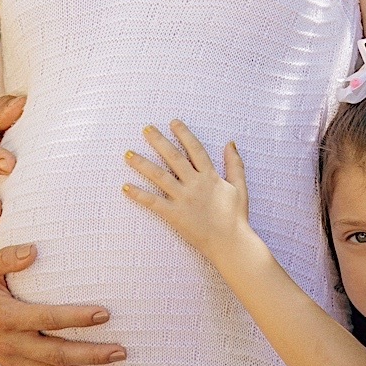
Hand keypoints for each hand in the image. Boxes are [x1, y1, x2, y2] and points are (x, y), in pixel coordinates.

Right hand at [0, 244, 125, 365]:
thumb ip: (8, 256)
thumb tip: (34, 250)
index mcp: (7, 316)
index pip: (47, 319)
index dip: (75, 318)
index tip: (104, 314)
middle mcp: (11, 344)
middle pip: (56, 355)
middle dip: (90, 356)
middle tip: (121, 351)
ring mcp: (14, 362)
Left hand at [123, 121, 248, 261]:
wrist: (231, 243)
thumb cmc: (236, 217)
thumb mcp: (239, 187)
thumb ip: (235, 164)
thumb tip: (230, 142)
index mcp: (210, 176)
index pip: (195, 149)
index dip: (184, 134)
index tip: (173, 122)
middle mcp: (194, 184)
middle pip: (174, 158)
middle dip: (159, 141)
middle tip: (146, 128)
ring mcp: (183, 199)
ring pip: (160, 177)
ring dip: (143, 164)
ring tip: (128, 154)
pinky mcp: (174, 215)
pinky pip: (154, 203)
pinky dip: (139, 195)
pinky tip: (126, 187)